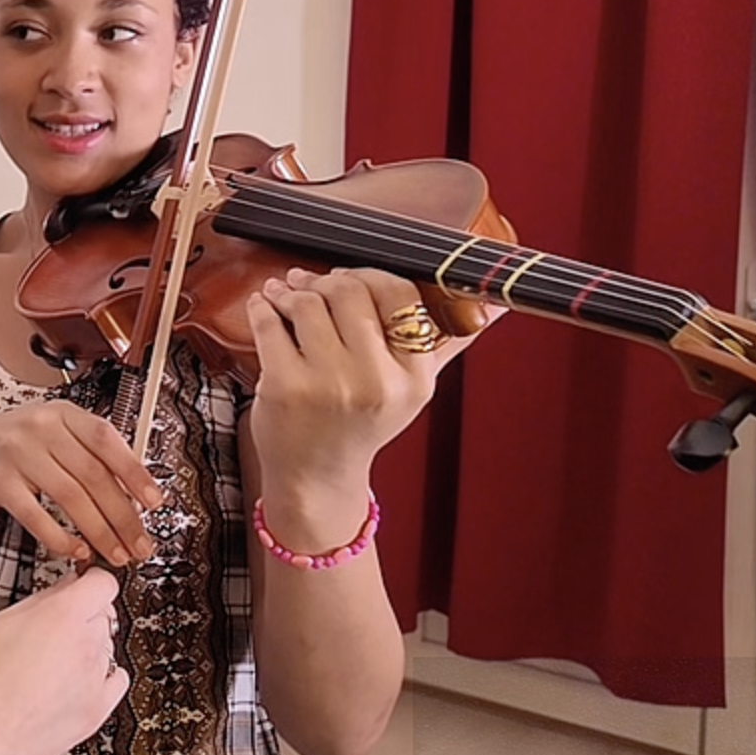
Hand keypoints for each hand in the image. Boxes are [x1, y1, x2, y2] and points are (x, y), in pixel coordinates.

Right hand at [0, 402, 164, 565]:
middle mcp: (42, 429)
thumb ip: (92, 453)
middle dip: (122, 515)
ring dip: (99, 531)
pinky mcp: (0, 483)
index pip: (106, 439)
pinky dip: (60, 537)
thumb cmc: (20, 443)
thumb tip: (136, 492)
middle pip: (92, 474)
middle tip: (139, 543)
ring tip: (116, 553)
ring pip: (70, 497)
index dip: (134, 472)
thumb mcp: (57, 432)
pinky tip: (77, 550)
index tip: (154, 501)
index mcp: (64, 414)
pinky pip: (36, 515)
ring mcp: (18, 454)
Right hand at [0, 569, 129, 754]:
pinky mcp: (98, 709)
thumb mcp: (0, 623)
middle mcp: (87, 644)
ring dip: (89, 647)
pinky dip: (102, 676)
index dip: (89, 582)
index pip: (103, 582)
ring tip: (52, 664)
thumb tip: (64, 588)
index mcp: (62, 616)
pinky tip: (75, 680)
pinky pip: (117, 679)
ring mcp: (96, 678)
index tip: (81, 586)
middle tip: (54, 629)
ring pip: (108, 646)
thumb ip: (41, 600)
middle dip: (84, 616)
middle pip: (104, 614)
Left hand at [243, 267, 473, 487]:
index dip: (369, 276)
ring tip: (284, 294)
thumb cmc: (359, 426)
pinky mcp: (286, 387)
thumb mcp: (411, 389)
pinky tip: (264, 305)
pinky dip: (262, 306)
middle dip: (325, 281)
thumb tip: (493, 305)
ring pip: (307, 302)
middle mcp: (376, 381)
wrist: (316, 478)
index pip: (399, 293)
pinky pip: (270, 322)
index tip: (349, 280)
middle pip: (349, 291)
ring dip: (290, 291)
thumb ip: (447, 343)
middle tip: (310, 284)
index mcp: (414, 377)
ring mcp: (329, 384)